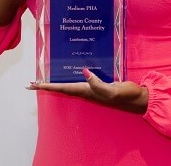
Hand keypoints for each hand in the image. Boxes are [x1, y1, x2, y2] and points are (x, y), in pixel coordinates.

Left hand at [28, 68, 148, 113]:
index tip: (34, 84)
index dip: (48, 86)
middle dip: (47, 86)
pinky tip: (71, 73)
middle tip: (32, 83)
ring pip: (69, 85)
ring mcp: (93, 88)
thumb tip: (84, 72)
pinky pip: (80, 80)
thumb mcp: (113, 89)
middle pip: (62, 88)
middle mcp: (87, 91)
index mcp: (88, 91)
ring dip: (56, 83)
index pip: (63, 88)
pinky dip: (71, 77)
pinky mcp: (99, 84)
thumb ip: (98, 83)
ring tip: (44, 79)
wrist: (138, 99)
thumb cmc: (126, 95)